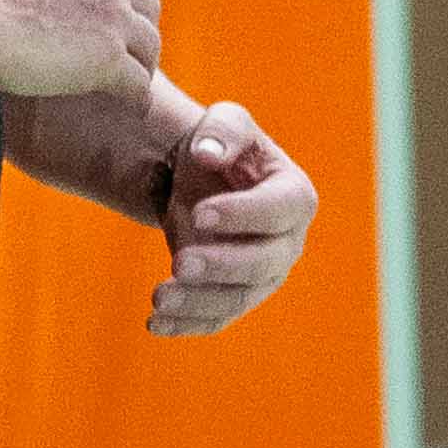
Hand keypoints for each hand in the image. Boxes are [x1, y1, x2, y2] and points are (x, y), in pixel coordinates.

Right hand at [0, 0, 158, 96]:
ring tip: (132, 85)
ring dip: (141, 64)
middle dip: (138, 28)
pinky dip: (137, 98)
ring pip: (148, 44)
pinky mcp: (109, 56)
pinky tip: (131, 108)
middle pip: (145, 4)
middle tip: (128, 52)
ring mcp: (113, 14)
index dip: (115, 0)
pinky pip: (138, 82)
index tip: (105, 22)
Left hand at [147, 101, 315, 334]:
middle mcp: (286, 242)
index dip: (244, 214)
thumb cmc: (220, 147)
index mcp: (293, 195)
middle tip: (180, 263)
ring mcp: (263, 275)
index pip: (280, 210)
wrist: (201, 182)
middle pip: (263, 263)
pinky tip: (153, 323)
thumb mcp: (224, 123)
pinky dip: (186, 324)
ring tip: (158, 297)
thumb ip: (222, 130)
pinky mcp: (234, 297)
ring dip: (199, 302)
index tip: (201, 213)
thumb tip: (208, 153)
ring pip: (239, 299)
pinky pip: (216, 318)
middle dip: (222, 266)